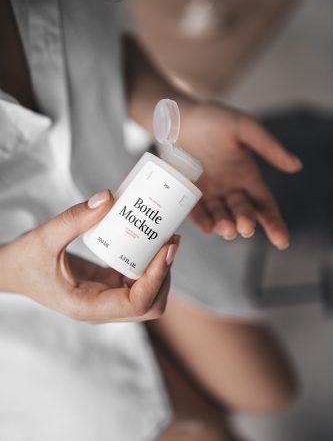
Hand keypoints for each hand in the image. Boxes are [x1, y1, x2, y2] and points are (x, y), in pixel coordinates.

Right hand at [0, 190, 178, 321]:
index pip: (137, 303)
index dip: (158, 277)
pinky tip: (149, 240)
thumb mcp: (45, 237)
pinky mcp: (107, 286)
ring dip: (161, 270)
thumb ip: (75, 218)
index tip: (167, 248)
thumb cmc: (24, 260)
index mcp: (88, 306)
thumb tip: (108, 198)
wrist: (12, 270)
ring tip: (165, 238)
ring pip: (148, 295)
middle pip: (151, 304)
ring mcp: (106, 299)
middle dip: (165, 274)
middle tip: (170, 241)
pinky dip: (149, 264)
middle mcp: (102, 308)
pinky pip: (136, 281)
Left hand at [181, 102, 301, 248]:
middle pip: (243, 212)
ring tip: (227, 229)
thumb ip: (268, 146)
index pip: (264, 204)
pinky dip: (202, 221)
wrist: (177, 117)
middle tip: (245, 227)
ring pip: (220, 216)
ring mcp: (208, 193)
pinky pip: (195, 211)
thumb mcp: (244, 127)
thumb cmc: (213, 119)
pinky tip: (208, 227)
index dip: (274, 223)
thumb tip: (296, 165)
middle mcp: (229, 188)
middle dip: (246, 222)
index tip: (282, 241)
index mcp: (246, 176)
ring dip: (225, 225)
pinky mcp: (187, 193)